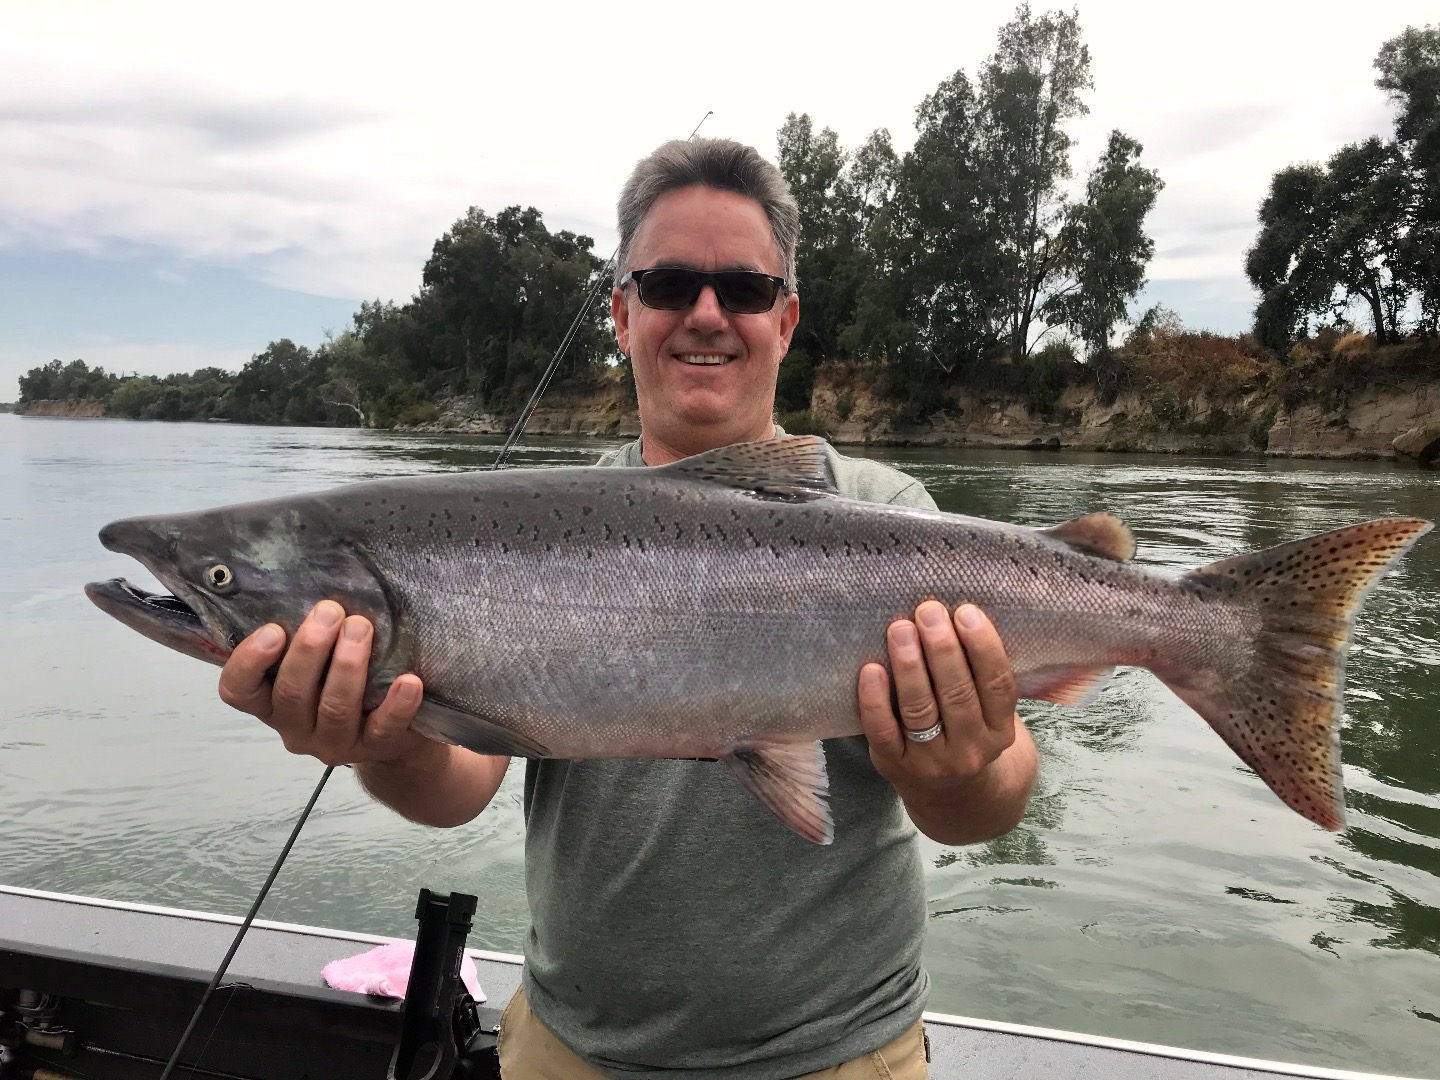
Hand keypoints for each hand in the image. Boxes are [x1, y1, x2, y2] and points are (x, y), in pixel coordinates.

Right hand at [217, 600, 434, 768]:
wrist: (394, 732)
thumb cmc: (346, 681)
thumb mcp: (318, 661)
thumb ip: (308, 635)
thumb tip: (315, 580)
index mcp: (271, 702)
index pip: (239, 691)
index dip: (248, 662)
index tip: (274, 629)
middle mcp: (296, 727)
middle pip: (292, 694)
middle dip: (310, 650)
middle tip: (330, 612)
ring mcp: (335, 743)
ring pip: (334, 709)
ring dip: (347, 667)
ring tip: (361, 629)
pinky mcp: (376, 748)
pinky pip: (384, 728)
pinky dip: (396, 704)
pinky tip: (408, 681)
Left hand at [858, 601, 1032, 841]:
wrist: (955, 801)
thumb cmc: (971, 735)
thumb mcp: (994, 717)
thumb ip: (984, 677)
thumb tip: (961, 614)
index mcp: (1000, 732)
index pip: (997, 686)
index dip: (984, 647)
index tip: (966, 612)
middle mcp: (970, 750)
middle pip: (957, 694)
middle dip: (942, 648)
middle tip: (928, 610)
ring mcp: (931, 762)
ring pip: (920, 709)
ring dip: (909, 665)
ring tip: (900, 628)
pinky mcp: (894, 765)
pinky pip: (883, 730)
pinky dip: (874, 699)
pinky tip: (870, 669)